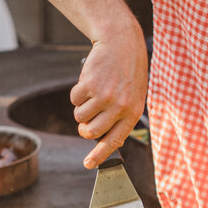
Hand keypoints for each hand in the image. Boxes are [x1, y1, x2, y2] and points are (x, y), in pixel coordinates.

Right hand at [71, 23, 148, 167]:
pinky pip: (74, 100)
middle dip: (84, 128)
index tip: (88, 164)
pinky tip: (90, 81)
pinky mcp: (89, 85)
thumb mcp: (133, 97)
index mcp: (131, 113)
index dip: (98, 155)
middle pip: (90, 132)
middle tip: (87, 119)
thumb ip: (121, 120)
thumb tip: (106, 143)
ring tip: (93, 93)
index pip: (113, 141)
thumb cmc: (127, 74)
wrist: (121, 43)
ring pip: (80, 116)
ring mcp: (104, 96)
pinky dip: (77, 93)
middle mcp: (119, 107)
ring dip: (81, 108)